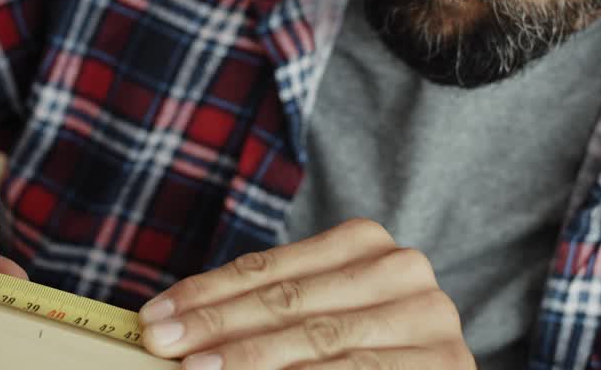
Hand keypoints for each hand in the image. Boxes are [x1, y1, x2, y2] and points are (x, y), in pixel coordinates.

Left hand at [138, 218, 476, 368]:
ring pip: (321, 340)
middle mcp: (404, 271)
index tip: (154, 315)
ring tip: (195, 369)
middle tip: (163, 343)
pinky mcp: (445, 365)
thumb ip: (268, 312)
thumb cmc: (361, 348)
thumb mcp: (316, 314)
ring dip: (250, 357)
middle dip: (218, 324)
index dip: (208, 291)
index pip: (271, 269)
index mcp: (366, 243)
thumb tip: (178, 324)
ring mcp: (430, 319)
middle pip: (290, 302)